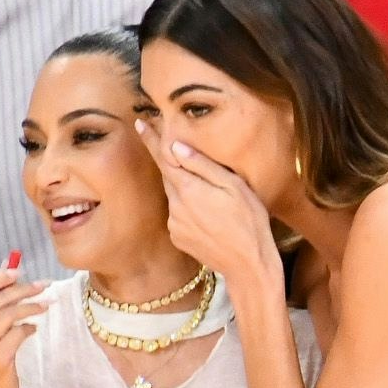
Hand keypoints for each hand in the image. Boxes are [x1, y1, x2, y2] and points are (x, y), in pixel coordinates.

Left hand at [142, 131, 282, 294]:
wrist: (248, 265)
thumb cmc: (248, 222)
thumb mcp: (234, 186)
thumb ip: (203, 165)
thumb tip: (177, 146)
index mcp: (188, 189)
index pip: (163, 157)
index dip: (151, 139)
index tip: (139, 123)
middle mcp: (175, 206)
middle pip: (169, 176)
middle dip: (173, 164)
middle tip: (184, 155)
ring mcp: (175, 225)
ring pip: (175, 197)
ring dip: (186, 190)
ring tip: (212, 198)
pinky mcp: (178, 239)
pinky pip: (179, 216)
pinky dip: (188, 210)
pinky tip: (210, 217)